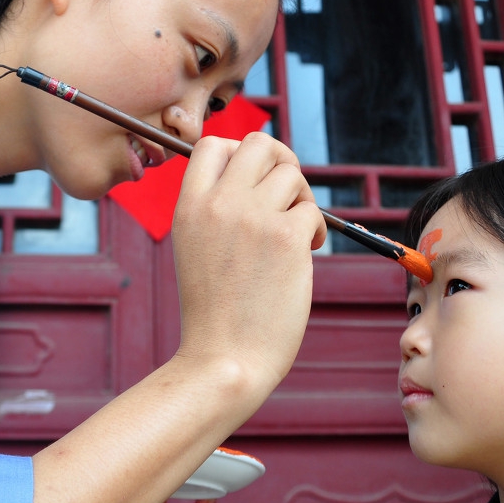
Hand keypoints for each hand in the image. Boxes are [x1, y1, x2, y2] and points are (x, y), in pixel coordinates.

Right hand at [171, 133, 325, 386]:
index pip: (214, 144)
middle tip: (288, 196)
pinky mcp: (285, 237)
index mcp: (188, 205)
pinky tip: (304, 254)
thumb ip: (217, 209)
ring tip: (294, 235)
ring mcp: (252, 216)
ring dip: (301, 200)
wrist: (223, 358)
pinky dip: (316, 230)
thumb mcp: (196, 247)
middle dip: (281, 163)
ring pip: (292, 175)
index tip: (255, 182)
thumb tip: (262, 176)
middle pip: (260, 144)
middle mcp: (217, 203)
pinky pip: (313, 211)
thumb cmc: (214, 312)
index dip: (241, 154)